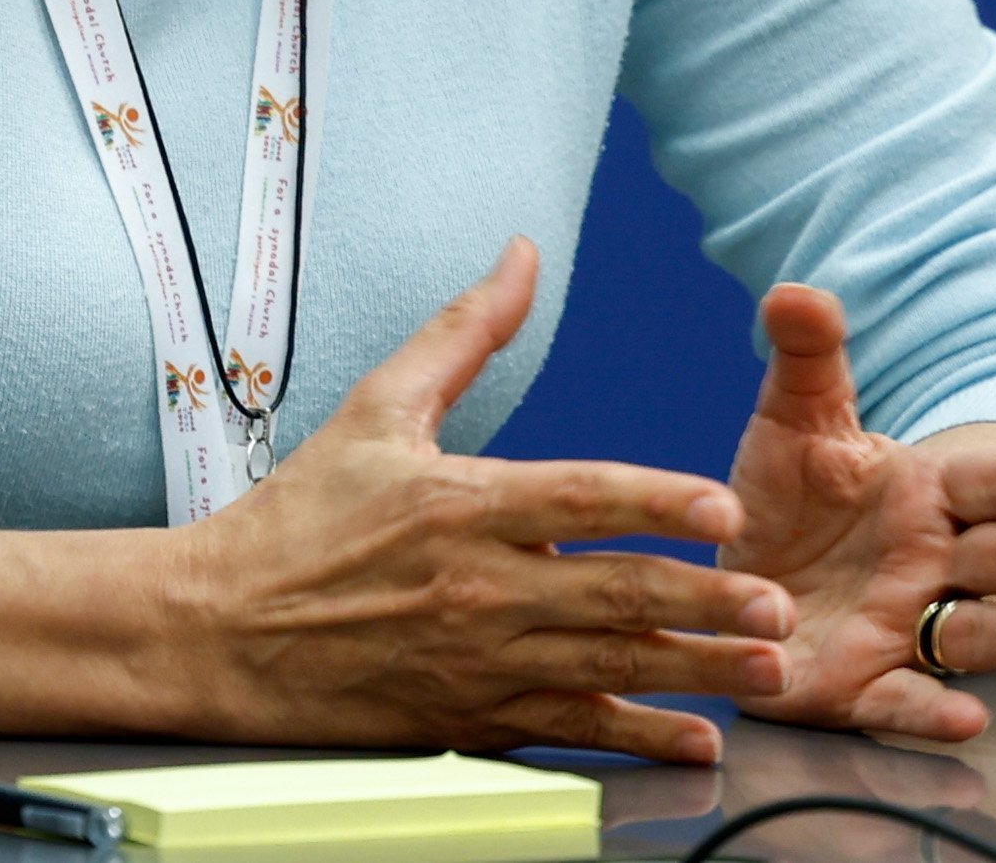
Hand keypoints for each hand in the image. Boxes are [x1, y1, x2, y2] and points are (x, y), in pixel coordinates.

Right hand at [157, 238, 797, 763]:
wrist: (217, 630)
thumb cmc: (297, 518)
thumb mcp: (377, 408)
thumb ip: (463, 333)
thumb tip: (520, 255)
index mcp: (462, 504)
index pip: (580, 498)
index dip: (657, 500)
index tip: (723, 508)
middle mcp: (480, 586)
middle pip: (615, 592)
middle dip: (708, 601)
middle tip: (779, 605)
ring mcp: (479, 658)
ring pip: (608, 664)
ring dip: (696, 671)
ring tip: (767, 671)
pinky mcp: (471, 715)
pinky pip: (570, 726)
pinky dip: (636, 736)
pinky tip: (692, 739)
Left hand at [716, 284, 995, 740]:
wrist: (749, 577)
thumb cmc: (791, 497)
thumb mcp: (795, 420)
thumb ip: (808, 358)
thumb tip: (797, 289)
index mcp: (923, 492)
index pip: (988, 482)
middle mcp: (929, 562)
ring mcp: (903, 626)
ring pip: (975, 633)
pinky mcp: (863, 686)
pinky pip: (904, 702)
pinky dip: (934, 713)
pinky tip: (969, 720)